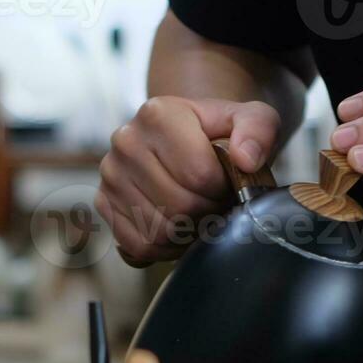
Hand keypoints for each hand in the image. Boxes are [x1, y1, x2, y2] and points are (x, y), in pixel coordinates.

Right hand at [97, 97, 280, 265]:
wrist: (183, 138)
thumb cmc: (218, 133)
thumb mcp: (250, 119)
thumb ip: (258, 129)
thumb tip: (245, 159)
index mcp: (158, 114)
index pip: (199, 174)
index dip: (222, 189)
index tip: (226, 184)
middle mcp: (126, 142)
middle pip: (179, 206)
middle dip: (208, 213)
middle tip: (216, 205)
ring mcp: (111, 175)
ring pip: (160, 230)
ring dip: (189, 233)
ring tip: (200, 215)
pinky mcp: (104, 203)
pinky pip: (139, 245)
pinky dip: (165, 248)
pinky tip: (180, 230)